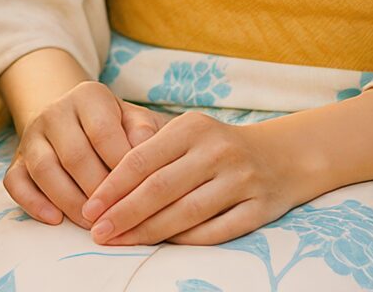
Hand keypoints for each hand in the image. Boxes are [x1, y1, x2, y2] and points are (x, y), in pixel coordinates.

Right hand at [4, 81, 163, 226]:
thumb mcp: (134, 119)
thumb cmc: (115, 126)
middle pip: (74, 155)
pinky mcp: (17, 161)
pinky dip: (33, 203)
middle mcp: (55, 111)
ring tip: (94, 223)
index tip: (138, 193)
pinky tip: (56, 220)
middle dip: (98, 192)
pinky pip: (16, 183)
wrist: (75, 119)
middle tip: (118, 216)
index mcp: (88, 96)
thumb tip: (147, 150)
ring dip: (70, 202)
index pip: (103, 132)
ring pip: (44, 170)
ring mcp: (32, 136)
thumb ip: (144, 131)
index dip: (121, 167)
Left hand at [80, 111, 318, 246]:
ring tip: (120, 241)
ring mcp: (241, 180)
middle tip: (97, 232)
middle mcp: (218, 151)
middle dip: (123, 213)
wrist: (283, 156)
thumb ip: (150, 152)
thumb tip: (103, 190)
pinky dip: (184, 240)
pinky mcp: (259, 208)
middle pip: (160, 188)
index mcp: (193, 127)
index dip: (113, 186)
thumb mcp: (187, 134)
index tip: (89, 207)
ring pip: (185, 213)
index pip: (143, 158)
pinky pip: (214, 231)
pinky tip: (160, 246)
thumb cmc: (216, 147)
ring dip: (147, 232)